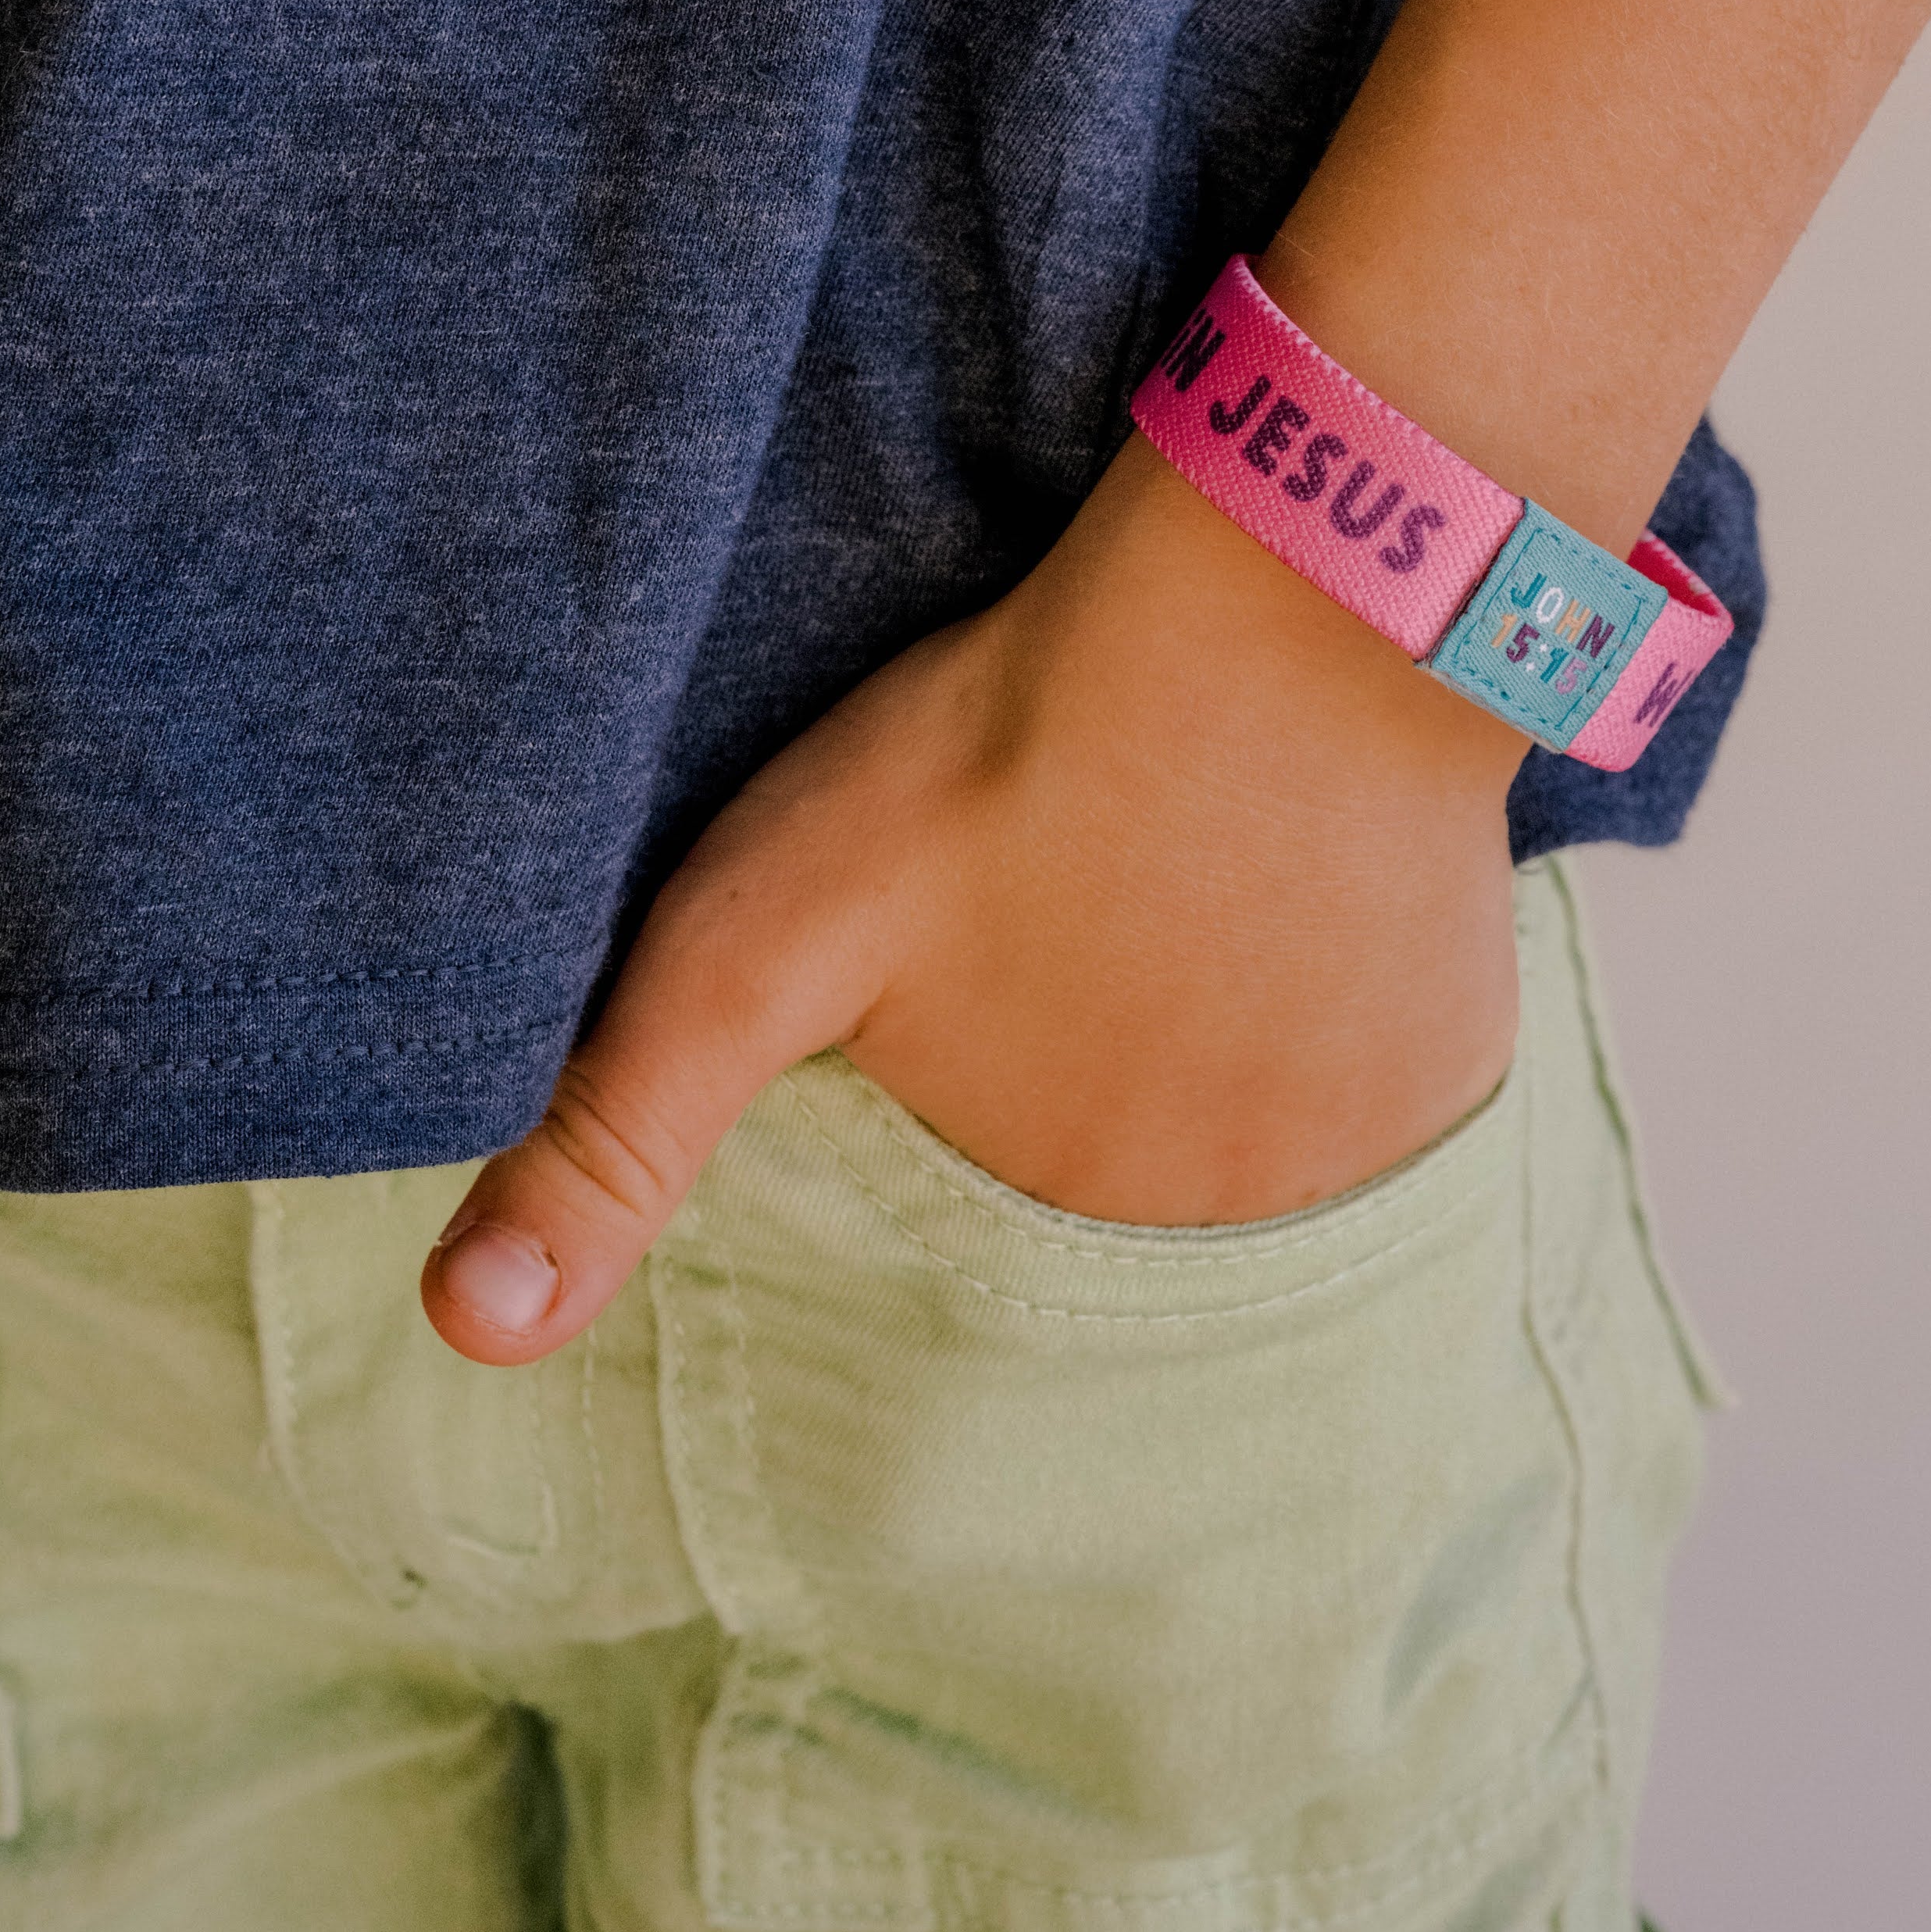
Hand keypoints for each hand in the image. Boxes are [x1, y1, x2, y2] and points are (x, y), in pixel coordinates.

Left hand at [421, 436, 1525, 1362]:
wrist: (1293, 597)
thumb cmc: (1009, 751)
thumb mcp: (758, 932)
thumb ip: (612, 1131)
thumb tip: (467, 1334)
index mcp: (1045, 1226)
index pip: (973, 1217)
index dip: (950, 1090)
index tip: (967, 972)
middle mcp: (1224, 1235)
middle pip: (1113, 1184)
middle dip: (1082, 1081)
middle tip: (1068, 914)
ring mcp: (1368, 1150)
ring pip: (1248, 1139)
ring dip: (1209, 1061)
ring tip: (1169, 900)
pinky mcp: (1462, 1058)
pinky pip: (1371, 1093)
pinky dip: (1324, 1030)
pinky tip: (1284, 908)